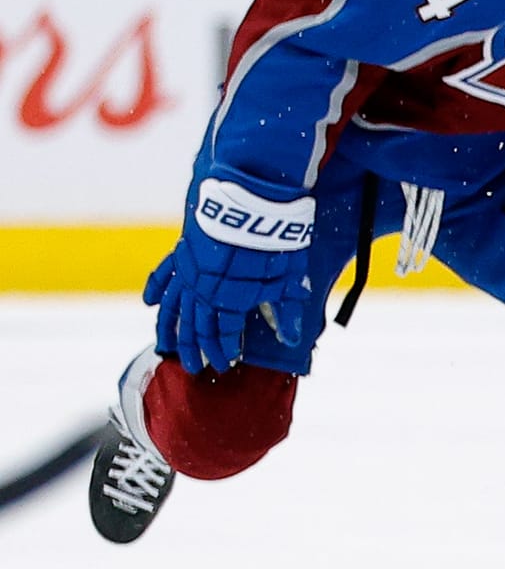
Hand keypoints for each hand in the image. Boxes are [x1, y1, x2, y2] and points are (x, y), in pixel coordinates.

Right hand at [145, 177, 315, 372]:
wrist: (254, 200)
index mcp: (229, 302)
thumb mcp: (288, 279)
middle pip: (196, 327)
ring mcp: (189, 271)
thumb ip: (287, 311)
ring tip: (167, 349)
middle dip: (197, 350)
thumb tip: (290, 339)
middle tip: (196, 368)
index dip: (225, 351)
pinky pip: (164, 274)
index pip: (224, 335)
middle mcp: (203, 291)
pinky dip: (156, 288)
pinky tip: (150, 303)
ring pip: (174, 308)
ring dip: (171, 331)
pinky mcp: (183, 249)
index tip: (227, 363)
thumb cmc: (275, 240)